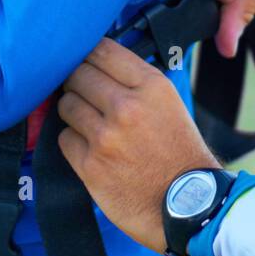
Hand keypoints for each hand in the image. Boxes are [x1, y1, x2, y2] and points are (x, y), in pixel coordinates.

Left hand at [57, 38, 219, 253]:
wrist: (189, 204)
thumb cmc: (179, 152)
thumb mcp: (169, 103)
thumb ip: (136, 81)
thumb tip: (100, 62)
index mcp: (150, 86)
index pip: (101, 50)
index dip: (87, 53)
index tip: (84, 59)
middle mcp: (126, 107)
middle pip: (77, 75)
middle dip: (77, 83)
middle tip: (84, 93)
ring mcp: (106, 137)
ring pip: (66, 105)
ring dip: (73, 112)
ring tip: (89, 123)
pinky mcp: (91, 165)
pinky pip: (64, 138)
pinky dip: (73, 142)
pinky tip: (91, 149)